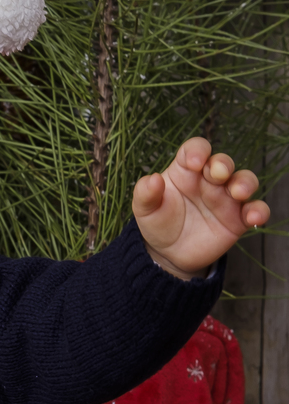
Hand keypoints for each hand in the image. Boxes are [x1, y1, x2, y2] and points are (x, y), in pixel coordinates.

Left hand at [133, 138, 268, 278]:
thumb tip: (152, 179)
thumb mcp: (145, 209)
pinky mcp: (238, 219)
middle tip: (218, 174)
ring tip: (239, 193)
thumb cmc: (158, 223)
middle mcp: (209, 180)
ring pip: (244, 181)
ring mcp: (226, 198)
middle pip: (223, 162)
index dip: (198, 151)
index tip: (195, 162)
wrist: (169, 254)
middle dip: (223, 164)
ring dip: (245, 183)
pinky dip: (259, 211)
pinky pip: (255, 209)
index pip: (195, 150)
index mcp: (186, 171)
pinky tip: (254, 218)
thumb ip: (145, 193)